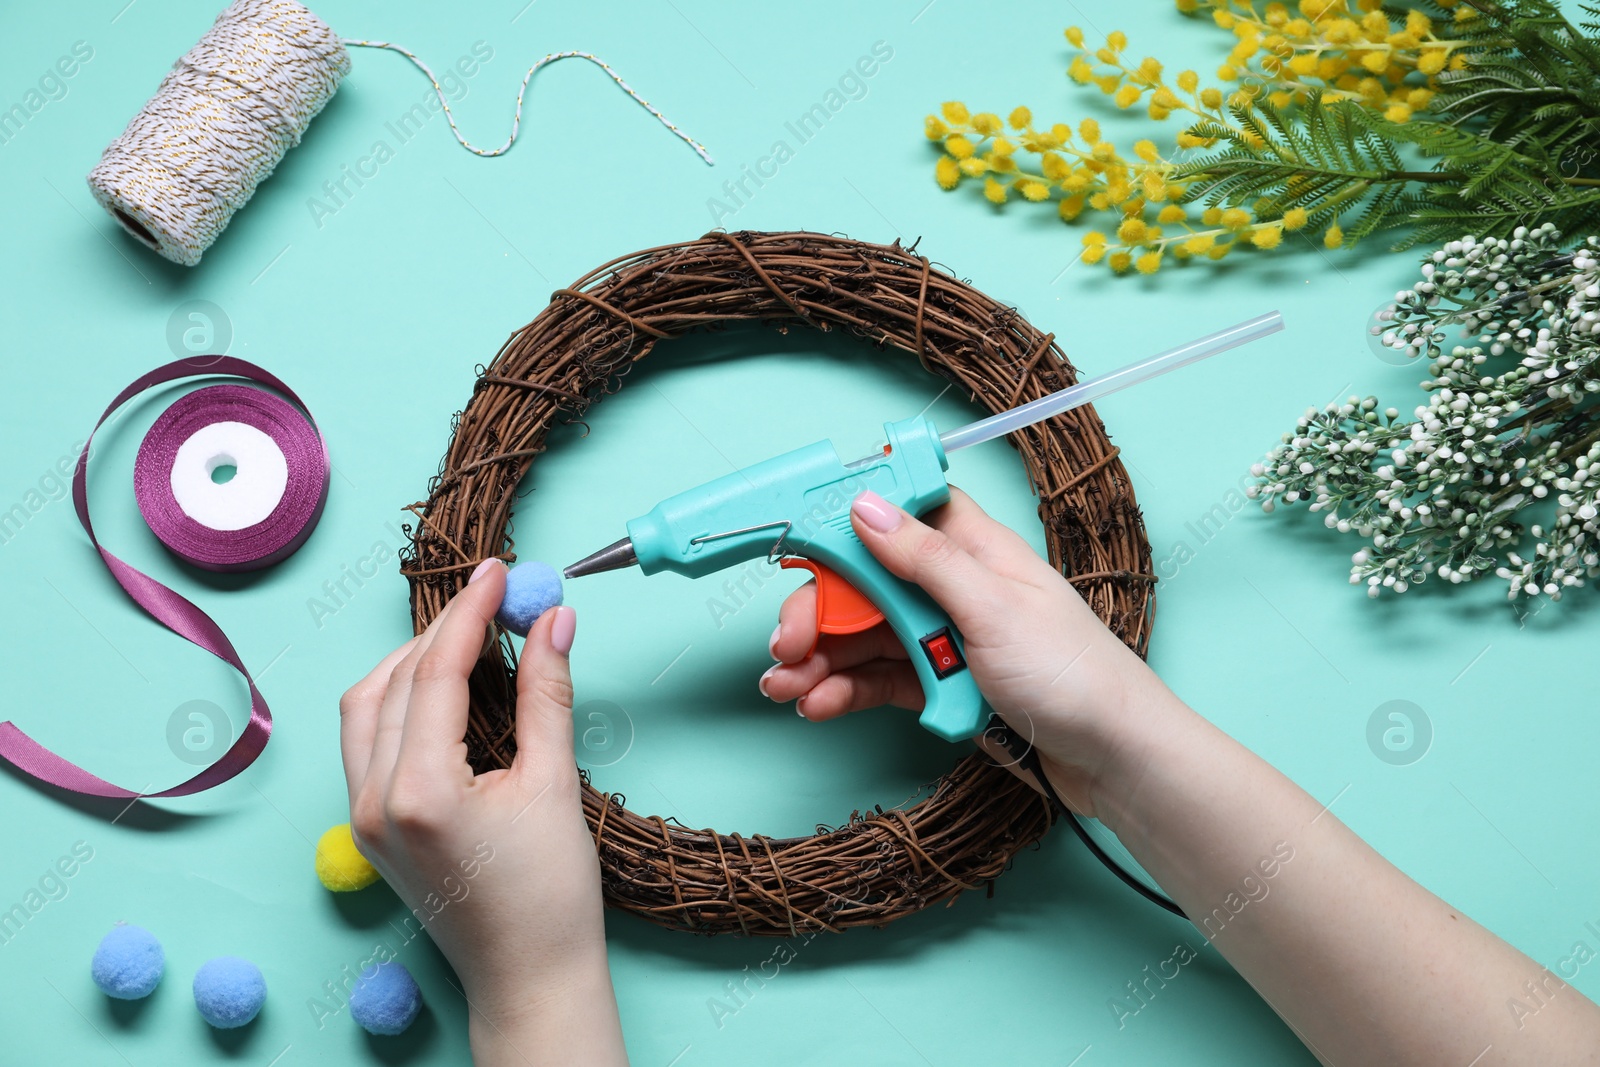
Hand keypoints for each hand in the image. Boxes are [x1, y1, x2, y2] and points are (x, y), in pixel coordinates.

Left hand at [338, 559, 624, 1064]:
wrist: (528, 979)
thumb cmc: (550, 898)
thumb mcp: (555, 785)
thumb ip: (546, 695)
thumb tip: (552, 620)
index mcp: (418, 791)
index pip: (435, 672)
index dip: (469, 612)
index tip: (498, 572)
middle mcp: (372, 801)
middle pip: (395, 681)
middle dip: (443, 631)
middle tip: (494, 597)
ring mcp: (361, 818)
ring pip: (367, 707)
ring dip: (412, 663)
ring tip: (468, 637)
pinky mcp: (368, 829)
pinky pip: (367, 740)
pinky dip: (400, 701)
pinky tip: (443, 689)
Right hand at [758, 487, 1174, 815]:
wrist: (1112, 760)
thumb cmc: (1073, 675)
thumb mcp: (993, 607)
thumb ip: (925, 559)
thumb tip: (866, 506)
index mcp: (973, 550)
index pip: (898, 515)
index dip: (845, 524)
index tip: (796, 543)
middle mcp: (954, 588)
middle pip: (866, 583)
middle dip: (819, 611)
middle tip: (785, 644)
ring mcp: (946, 639)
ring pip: (865, 636)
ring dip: (820, 658)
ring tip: (784, 686)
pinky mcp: (941, 685)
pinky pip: (880, 679)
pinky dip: (844, 690)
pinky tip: (817, 704)